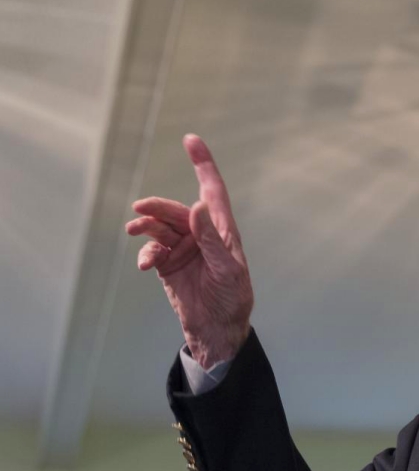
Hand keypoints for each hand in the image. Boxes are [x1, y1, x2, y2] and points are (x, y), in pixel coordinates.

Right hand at [125, 134, 253, 367]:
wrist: (216, 330)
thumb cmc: (232, 300)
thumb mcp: (227, 271)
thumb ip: (211, 240)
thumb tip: (195, 208)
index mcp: (223, 232)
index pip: (212, 192)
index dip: (203, 166)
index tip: (191, 140)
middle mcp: (202, 235)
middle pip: (176, 210)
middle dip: (159, 207)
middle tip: (141, 210)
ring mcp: (183, 248)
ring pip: (160, 227)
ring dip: (147, 226)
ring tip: (135, 229)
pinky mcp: (168, 263)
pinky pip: (151, 249)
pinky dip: (146, 252)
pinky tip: (146, 263)